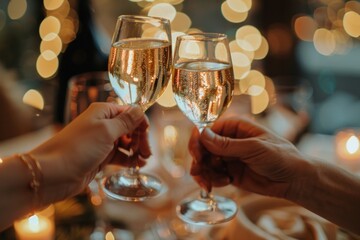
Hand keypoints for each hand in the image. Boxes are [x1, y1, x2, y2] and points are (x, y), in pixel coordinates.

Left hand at [30, 102, 149, 203]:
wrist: (53, 173)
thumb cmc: (78, 147)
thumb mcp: (106, 131)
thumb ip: (126, 121)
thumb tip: (140, 110)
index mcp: (103, 112)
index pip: (129, 112)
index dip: (141, 123)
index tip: (147, 136)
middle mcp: (103, 124)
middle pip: (130, 128)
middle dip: (141, 139)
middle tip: (147, 153)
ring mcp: (102, 142)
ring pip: (127, 143)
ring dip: (137, 150)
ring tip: (143, 161)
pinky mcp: (101, 158)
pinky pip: (120, 156)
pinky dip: (130, 159)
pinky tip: (137, 165)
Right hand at [189, 116, 308, 197]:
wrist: (294, 180)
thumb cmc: (280, 156)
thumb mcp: (253, 149)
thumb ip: (227, 145)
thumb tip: (202, 134)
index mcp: (236, 127)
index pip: (208, 129)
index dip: (198, 140)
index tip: (196, 153)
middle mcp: (229, 141)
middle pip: (203, 147)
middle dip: (198, 160)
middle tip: (198, 171)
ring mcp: (228, 158)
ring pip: (205, 163)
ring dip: (204, 173)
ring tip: (210, 183)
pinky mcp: (229, 173)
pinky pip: (212, 175)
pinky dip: (212, 180)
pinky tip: (224, 183)